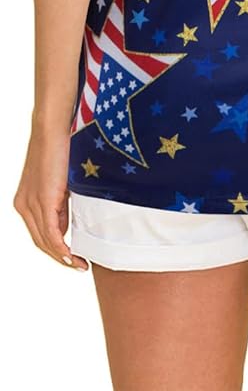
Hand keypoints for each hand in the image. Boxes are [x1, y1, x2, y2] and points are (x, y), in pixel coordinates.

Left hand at [12, 126, 89, 271]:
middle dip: (60, 257)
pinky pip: (50, 232)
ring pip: (44, 240)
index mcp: (25, 200)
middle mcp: (23, 205)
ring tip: (79, 264)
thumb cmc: (60, 147)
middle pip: (40, 241)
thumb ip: (60, 203)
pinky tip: (73, 255)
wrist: (53, 127)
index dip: (56, 248)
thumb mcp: (60, 182)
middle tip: (79, 265)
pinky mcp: (42, 200)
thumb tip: (67, 223)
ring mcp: (31, 203)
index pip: (39, 233)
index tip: (73, 257)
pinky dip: (61, 247)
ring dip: (62, 256)